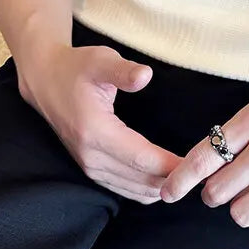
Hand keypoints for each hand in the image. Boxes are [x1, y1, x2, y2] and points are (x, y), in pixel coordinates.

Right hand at [15, 41, 182, 202]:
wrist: (45, 80)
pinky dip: (144, 189)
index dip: (170, 164)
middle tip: (202, 174)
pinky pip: (121, 188)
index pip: (140, 158)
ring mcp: (88, 165)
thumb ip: (123, 71)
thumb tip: (145, 76)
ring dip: (159, 187)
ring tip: (189, 179)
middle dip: (171, 180)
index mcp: (95, 131)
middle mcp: (90, 155)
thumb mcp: (100, 60)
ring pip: (131, 188)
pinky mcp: (89, 167)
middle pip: (138, 179)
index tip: (196, 164)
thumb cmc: (76, 67)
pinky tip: (163, 183)